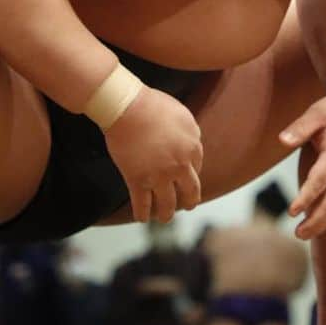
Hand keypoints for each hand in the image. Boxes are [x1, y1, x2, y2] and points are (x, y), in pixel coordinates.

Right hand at [103, 86, 202, 222]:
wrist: (128, 108)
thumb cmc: (153, 105)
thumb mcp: (183, 115)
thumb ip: (190, 133)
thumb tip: (192, 143)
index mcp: (193, 148)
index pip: (197, 167)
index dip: (191, 174)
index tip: (186, 179)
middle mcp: (180, 166)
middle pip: (190, 190)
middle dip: (189, 201)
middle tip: (188, 206)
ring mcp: (159, 176)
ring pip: (167, 203)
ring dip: (166, 214)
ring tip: (164, 218)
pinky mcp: (138, 180)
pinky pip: (142, 203)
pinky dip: (142, 214)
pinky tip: (142, 219)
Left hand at [279, 87, 325, 239]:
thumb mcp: (317, 113)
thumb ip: (299, 129)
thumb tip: (281, 141)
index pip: (320, 181)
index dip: (306, 197)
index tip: (291, 212)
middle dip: (316, 220)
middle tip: (298, 234)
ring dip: (324, 221)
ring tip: (304, 234)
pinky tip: (319, 222)